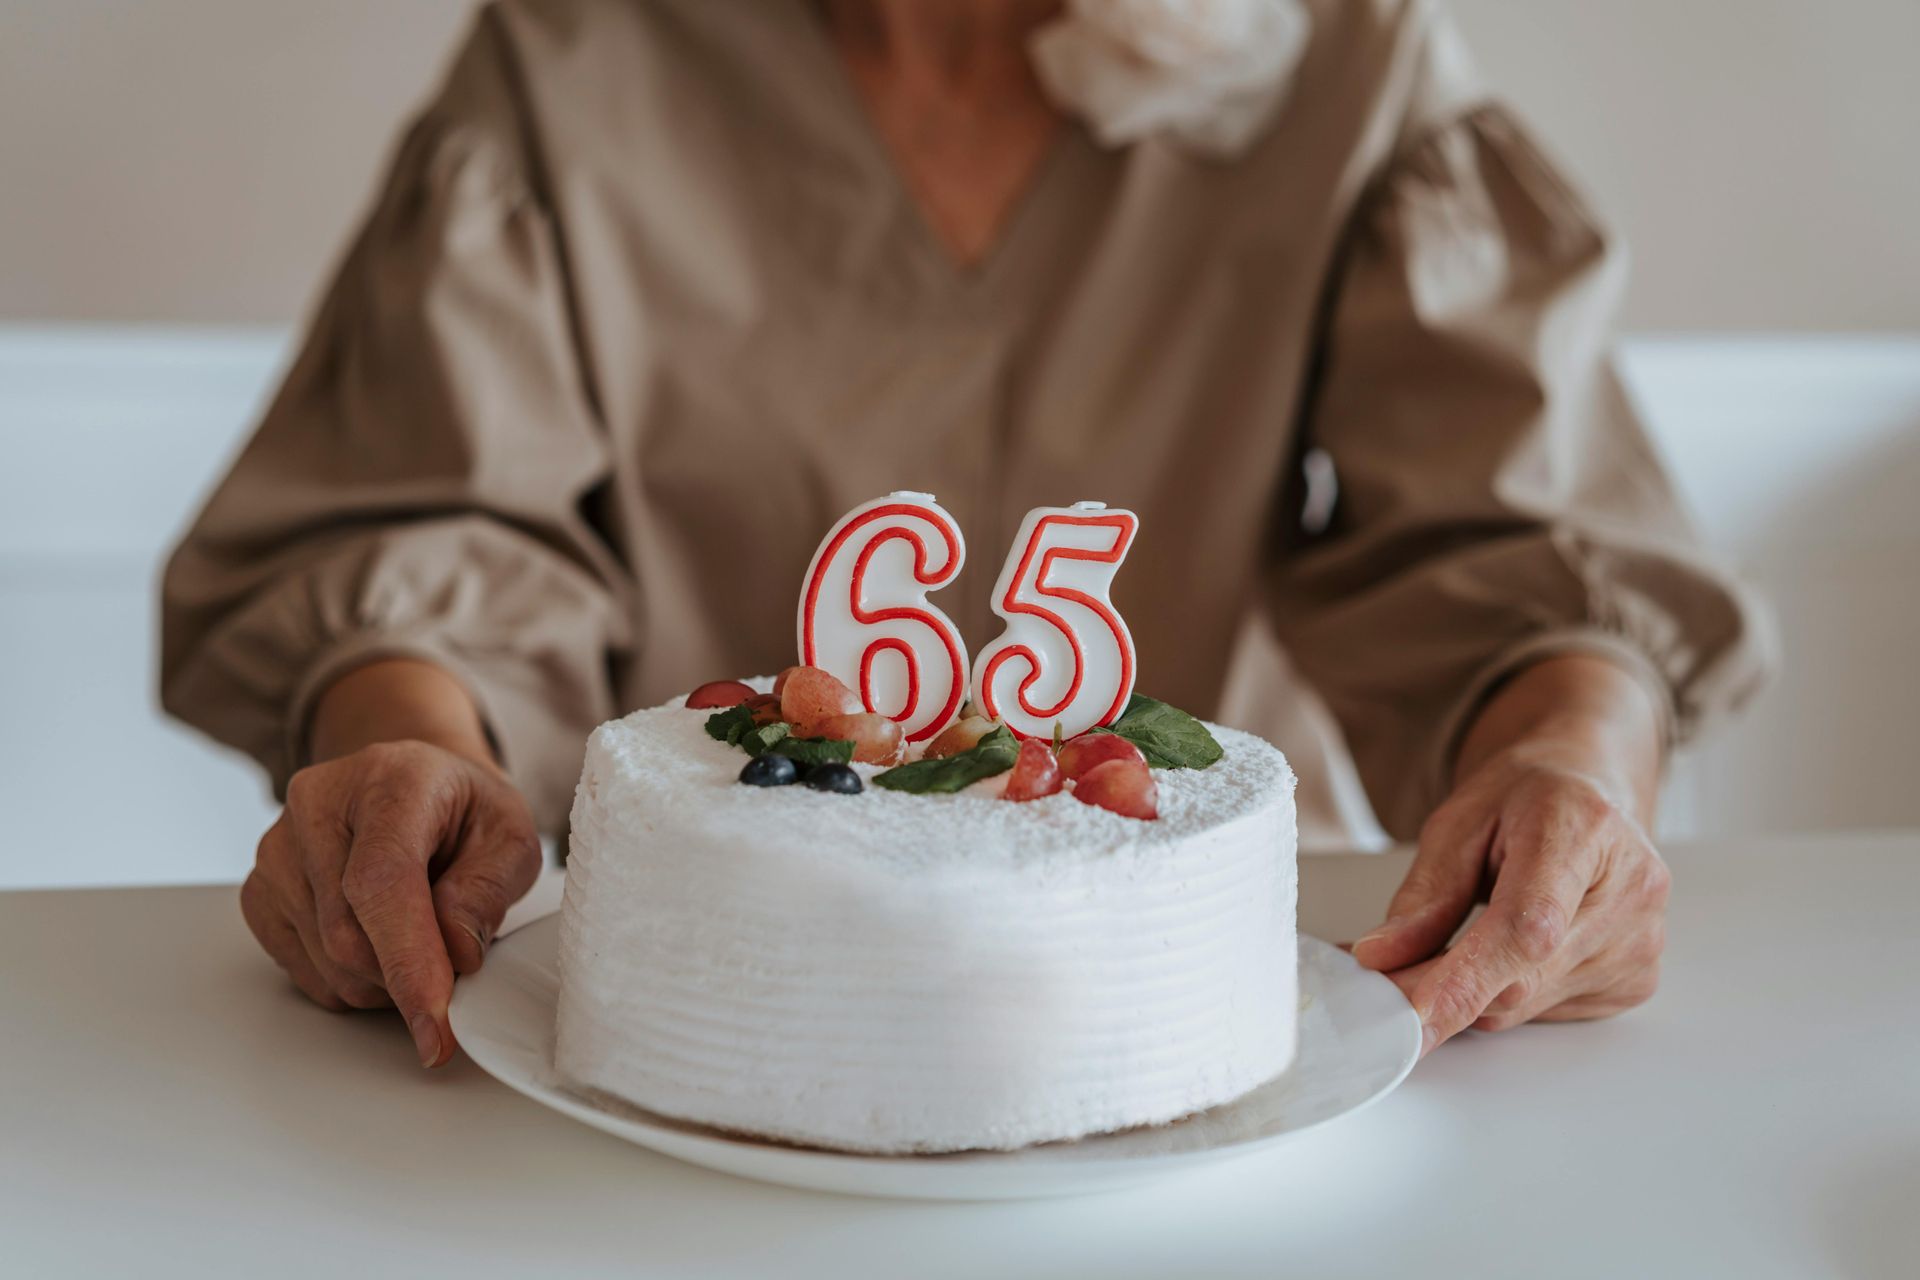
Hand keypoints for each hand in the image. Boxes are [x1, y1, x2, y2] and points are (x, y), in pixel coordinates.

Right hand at [240, 739, 540, 1065]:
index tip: (435, 1024)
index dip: (408, 960)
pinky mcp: (260, 891)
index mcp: (388, 782)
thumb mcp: (510, 836)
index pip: (381, 881)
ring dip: (385, 980)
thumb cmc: (462, 812)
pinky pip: (305, 971)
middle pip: (349, 935)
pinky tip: (380, 940)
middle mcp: (318, 807)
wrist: (413, 786)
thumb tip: (457, 953)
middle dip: (409, 977)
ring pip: (328, 963)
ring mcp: (277, 849)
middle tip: (454, 964)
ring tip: (420, 935)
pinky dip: (352, 980)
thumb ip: (489, 890)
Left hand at [1352, 655, 1669, 1054]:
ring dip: (1473, 992)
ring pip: (1526, 1004)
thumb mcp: (1458, 823)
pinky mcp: (1637, 980)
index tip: (1411, 1011)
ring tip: (1457, 940)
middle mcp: (1631, 890)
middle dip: (1441, 989)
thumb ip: (1424, 894)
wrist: (1585, 792)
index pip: (1528, 926)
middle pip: (1522, 977)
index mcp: (1584, 830)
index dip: (1466, 978)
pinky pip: (1547, 1012)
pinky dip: (1508, 993)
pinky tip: (1509, 948)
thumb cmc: (1525, 799)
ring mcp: (1642, 941)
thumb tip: (1381, 958)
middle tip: (1386, 979)